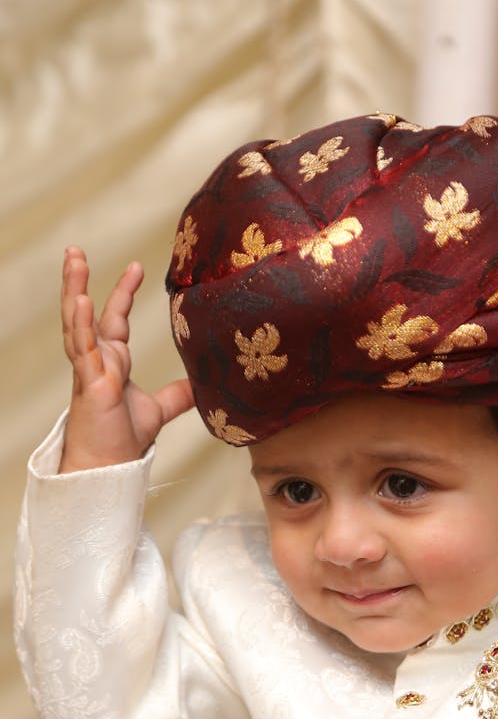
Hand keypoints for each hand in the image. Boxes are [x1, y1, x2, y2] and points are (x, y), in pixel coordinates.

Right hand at [59, 247, 193, 471]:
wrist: (108, 467)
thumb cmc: (122, 439)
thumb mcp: (157, 410)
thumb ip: (177, 395)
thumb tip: (201, 385)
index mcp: (111, 362)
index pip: (114, 319)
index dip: (123, 293)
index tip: (136, 266)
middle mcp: (97, 361)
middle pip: (84, 312)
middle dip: (78, 281)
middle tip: (74, 250)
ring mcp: (89, 370)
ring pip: (76, 324)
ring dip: (74, 291)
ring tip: (74, 261)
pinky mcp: (89, 384)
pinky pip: (83, 350)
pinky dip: (82, 325)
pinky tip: (81, 301)